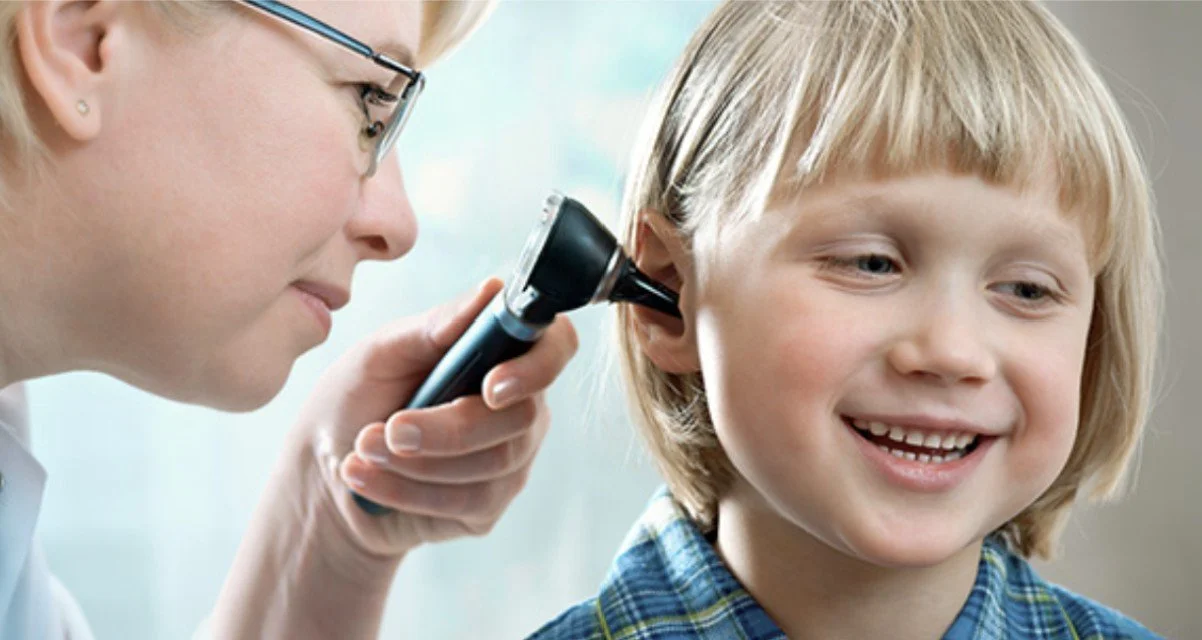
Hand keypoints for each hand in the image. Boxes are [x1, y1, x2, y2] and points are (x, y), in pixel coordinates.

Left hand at [294, 278, 577, 557]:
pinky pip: (466, 502)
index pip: (556, 346)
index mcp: (502, 352)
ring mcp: (509, 458)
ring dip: (417, 461)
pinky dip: (406, 490)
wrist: (327, 468)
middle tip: (390, 429)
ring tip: (361, 449)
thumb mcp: (382, 353)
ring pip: (492, 464)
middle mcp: (518, 404)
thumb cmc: (359, 398)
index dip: (537, 366)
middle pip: (521, 418)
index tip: (490, 386)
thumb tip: (492, 289)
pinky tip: (365, 477)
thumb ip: (438, 323)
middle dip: (449, 428)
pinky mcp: (487, 505)